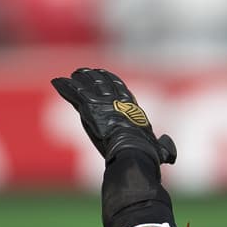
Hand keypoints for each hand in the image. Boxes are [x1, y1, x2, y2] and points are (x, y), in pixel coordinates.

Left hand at [51, 67, 176, 164]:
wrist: (133, 151)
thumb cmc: (147, 154)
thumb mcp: (160, 151)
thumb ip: (164, 148)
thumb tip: (169, 151)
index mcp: (133, 108)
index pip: (121, 89)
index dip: (112, 81)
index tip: (106, 76)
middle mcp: (118, 101)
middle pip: (103, 83)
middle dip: (94, 77)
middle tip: (84, 72)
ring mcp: (103, 102)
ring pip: (88, 85)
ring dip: (79, 79)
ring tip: (72, 75)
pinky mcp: (89, 107)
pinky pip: (74, 94)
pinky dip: (64, 87)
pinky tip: (57, 82)